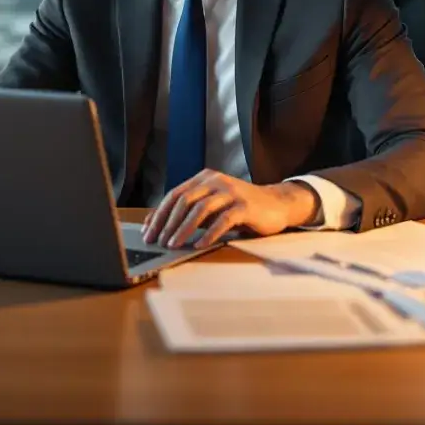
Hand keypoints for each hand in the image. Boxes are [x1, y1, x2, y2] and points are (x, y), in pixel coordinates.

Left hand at [141, 170, 318, 249]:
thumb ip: (188, 212)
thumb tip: (154, 224)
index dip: (159, 214)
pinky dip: (209, 233)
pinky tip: (200, 245)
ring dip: (184, 229)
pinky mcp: (245, 206)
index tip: (148, 234)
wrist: (276, 204)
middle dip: (168, 223)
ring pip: (200, 209)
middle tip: (159, 242)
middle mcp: (215, 181)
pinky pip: (223, 220)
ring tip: (174, 245)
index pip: (175, 195)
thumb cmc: (239, 208)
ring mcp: (231, 192)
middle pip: (184, 200)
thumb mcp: (211, 207)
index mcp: (204, 179)